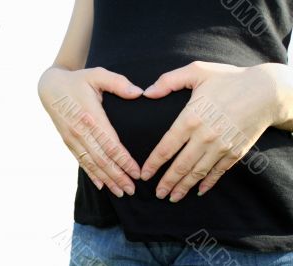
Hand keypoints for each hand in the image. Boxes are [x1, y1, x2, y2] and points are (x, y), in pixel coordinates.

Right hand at [38, 66, 142, 196]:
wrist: (50, 87)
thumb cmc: (78, 80)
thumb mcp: (97, 74)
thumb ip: (118, 83)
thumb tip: (138, 93)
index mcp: (90, 116)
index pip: (110, 144)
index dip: (124, 161)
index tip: (137, 172)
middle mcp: (80, 131)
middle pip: (102, 159)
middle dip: (118, 176)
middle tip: (132, 189)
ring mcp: (72, 139)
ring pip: (91, 164)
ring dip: (107, 179)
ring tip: (121, 192)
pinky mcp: (68, 142)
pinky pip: (81, 161)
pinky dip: (92, 174)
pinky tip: (101, 185)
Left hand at [141, 61, 283, 201]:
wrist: (267, 91)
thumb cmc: (229, 79)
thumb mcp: (197, 71)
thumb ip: (168, 81)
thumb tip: (146, 93)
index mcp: (191, 119)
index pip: (166, 148)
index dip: (153, 164)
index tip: (144, 175)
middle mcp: (204, 137)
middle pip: (180, 166)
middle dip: (167, 182)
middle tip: (157, 195)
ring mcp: (221, 147)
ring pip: (197, 173)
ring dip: (183, 187)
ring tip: (173, 197)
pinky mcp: (235, 152)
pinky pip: (218, 172)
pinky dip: (208, 183)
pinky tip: (199, 191)